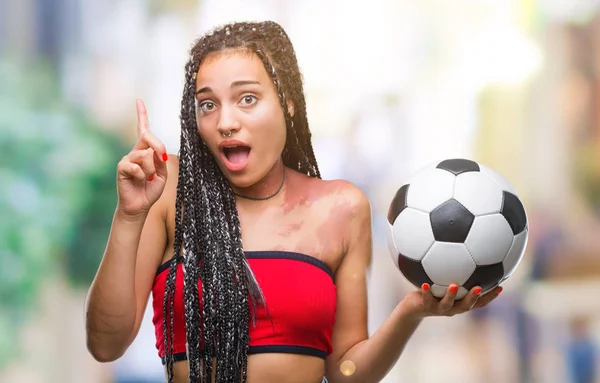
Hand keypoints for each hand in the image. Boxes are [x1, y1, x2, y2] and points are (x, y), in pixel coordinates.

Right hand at [116, 99, 168, 217]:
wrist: (140, 206)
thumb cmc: (151, 189)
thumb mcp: (163, 174)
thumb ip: (160, 160)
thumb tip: (153, 150)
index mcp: (146, 151)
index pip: (144, 129)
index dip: (142, 114)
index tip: (139, 100)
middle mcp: (135, 151)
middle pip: (149, 137)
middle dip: (159, 148)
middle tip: (161, 162)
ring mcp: (127, 158)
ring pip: (145, 154)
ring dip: (151, 169)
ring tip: (147, 178)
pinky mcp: (122, 167)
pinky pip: (137, 166)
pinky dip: (142, 175)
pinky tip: (139, 181)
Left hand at [402, 283, 502, 318]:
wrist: (413, 307)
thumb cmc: (432, 291)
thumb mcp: (444, 282)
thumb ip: (456, 273)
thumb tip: (466, 253)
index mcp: (460, 303)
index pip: (479, 302)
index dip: (490, 296)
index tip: (501, 287)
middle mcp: (452, 308)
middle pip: (466, 306)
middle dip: (474, 297)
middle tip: (480, 287)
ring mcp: (439, 309)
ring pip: (447, 305)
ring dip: (451, 295)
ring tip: (453, 285)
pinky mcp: (425, 306)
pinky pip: (426, 299)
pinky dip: (426, 291)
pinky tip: (424, 283)